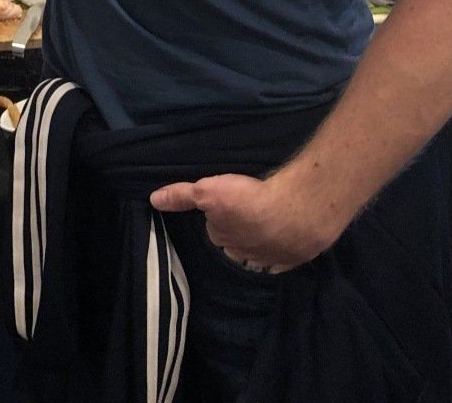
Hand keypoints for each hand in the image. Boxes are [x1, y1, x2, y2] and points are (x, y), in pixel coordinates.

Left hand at [148, 173, 342, 271]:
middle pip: (239, 245)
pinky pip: (288, 256)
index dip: (219, 218)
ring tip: (269, 226)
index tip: (225, 207)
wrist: (297, 211)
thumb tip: (154, 200)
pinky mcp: (297, 257)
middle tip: (248, 215)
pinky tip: (291, 237)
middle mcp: (247, 255)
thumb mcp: (208, 192)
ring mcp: (274, 259)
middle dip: (241, 234)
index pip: (216, 232)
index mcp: (225, 240)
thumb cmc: (249, 201)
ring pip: (263, 254)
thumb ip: (182, 196)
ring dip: (264, 243)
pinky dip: (286, 248)